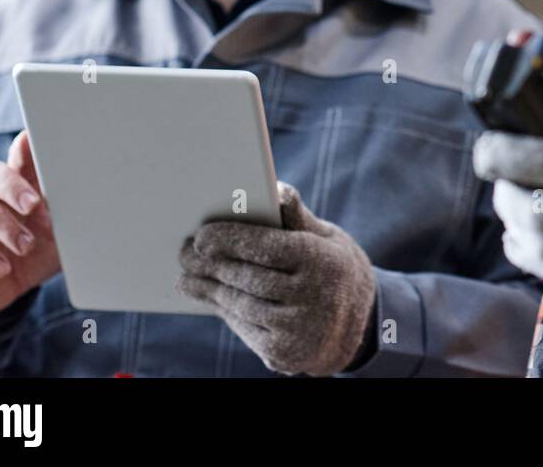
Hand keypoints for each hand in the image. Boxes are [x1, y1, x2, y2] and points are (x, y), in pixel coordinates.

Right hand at [0, 131, 60, 313]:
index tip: (30, 138)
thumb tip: (94, 202)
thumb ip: (71, 215)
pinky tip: (4, 267)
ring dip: (7, 228)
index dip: (24, 148)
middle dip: (13, 187)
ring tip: (27, 246)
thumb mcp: (60, 233)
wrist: (7, 288)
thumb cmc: (38, 250)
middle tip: (33, 204)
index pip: (21, 159)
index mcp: (21, 186)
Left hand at [176, 182, 375, 376]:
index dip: (230, 240)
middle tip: (184, 253)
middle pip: (247, 277)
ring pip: (240, 303)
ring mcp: (297, 330)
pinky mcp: (283, 353)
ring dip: (209, 288)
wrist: (358, 328)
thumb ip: (296, 217)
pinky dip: (225, 309)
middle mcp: (312, 297)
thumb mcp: (326, 239)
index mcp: (322, 261)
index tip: (202, 236)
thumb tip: (276, 189)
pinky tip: (210, 296)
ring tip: (188, 275)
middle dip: (210, 264)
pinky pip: (244, 327)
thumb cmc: (335, 270)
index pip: (267, 247)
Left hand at [473, 52, 542, 299]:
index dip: (501, 155)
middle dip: (504, 190)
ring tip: (513, 196)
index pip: (541, 162)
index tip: (485, 146)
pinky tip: (521, 232)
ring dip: (513, 219)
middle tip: (499, 171)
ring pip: (537, 242)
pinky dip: (527, 250)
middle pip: (532, 209)